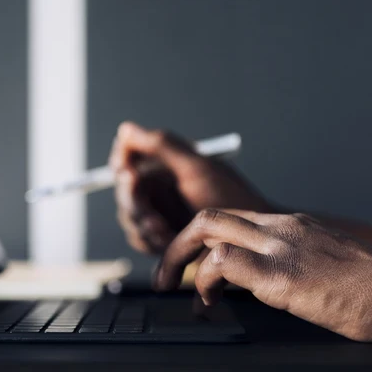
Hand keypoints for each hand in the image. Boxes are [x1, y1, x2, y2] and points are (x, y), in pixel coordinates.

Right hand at [109, 122, 271, 254]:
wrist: (249, 240)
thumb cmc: (232, 200)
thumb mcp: (197, 169)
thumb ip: (162, 145)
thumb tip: (126, 130)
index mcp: (167, 164)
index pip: (128, 157)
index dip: (122, 164)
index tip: (128, 173)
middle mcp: (160, 187)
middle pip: (125, 190)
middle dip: (134, 202)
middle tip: (147, 207)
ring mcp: (159, 213)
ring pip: (129, 217)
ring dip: (142, 224)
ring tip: (163, 230)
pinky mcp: (161, 238)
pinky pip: (139, 239)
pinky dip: (149, 241)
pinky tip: (167, 242)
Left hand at [154, 209, 371, 341]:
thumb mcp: (329, 265)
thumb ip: (297, 264)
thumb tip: (274, 284)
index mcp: (293, 225)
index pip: (231, 218)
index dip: (201, 240)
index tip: (189, 265)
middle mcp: (282, 227)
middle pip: (209, 217)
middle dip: (176, 245)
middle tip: (164, 277)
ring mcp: (280, 247)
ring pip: (207, 231)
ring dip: (180, 262)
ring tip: (177, 292)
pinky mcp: (282, 275)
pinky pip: (223, 264)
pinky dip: (204, 281)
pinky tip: (208, 304)